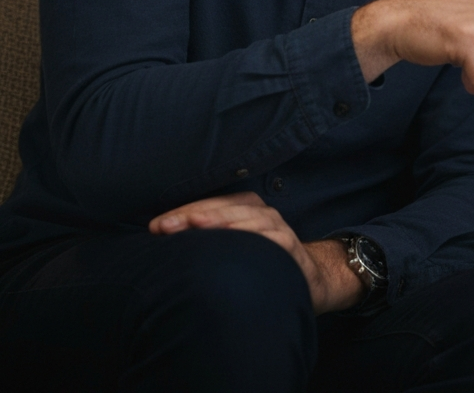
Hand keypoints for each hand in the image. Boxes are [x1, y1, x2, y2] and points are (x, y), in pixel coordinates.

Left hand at [149, 192, 363, 313]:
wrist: (308, 279)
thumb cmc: (260, 261)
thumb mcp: (235, 245)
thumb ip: (209, 239)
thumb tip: (163, 241)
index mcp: (244, 207)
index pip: (209, 204)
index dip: (182, 212)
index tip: (155, 227)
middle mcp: (260, 212)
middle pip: (223, 207)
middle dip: (192, 215)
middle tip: (164, 226)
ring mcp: (275, 226)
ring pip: (245, 217)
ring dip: (220, 219)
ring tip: (196, 225)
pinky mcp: (288, 244)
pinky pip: (269, 237)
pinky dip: (251, 235)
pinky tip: (234, 239)